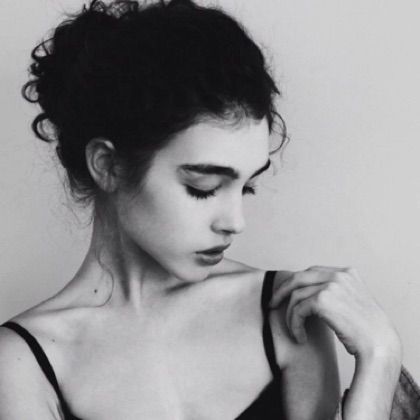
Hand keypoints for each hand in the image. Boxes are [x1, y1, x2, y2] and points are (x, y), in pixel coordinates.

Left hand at [269, 266, 401, 361]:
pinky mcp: (323, 299)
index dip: (296, 283)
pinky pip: (297, 309)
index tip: (285, 295)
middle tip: (271, 304)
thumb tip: (309, 294)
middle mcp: (339, 275)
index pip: (313, 271)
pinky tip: (300, 337)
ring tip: (295, 332)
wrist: (380, 347)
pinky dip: (294, 324)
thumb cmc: (366, 332)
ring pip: (296, 296)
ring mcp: (331, 285)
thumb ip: (335, 292)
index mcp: (347, 272)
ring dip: (290, 316)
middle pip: (299, 277)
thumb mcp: (353, 303)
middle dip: (282, 291)